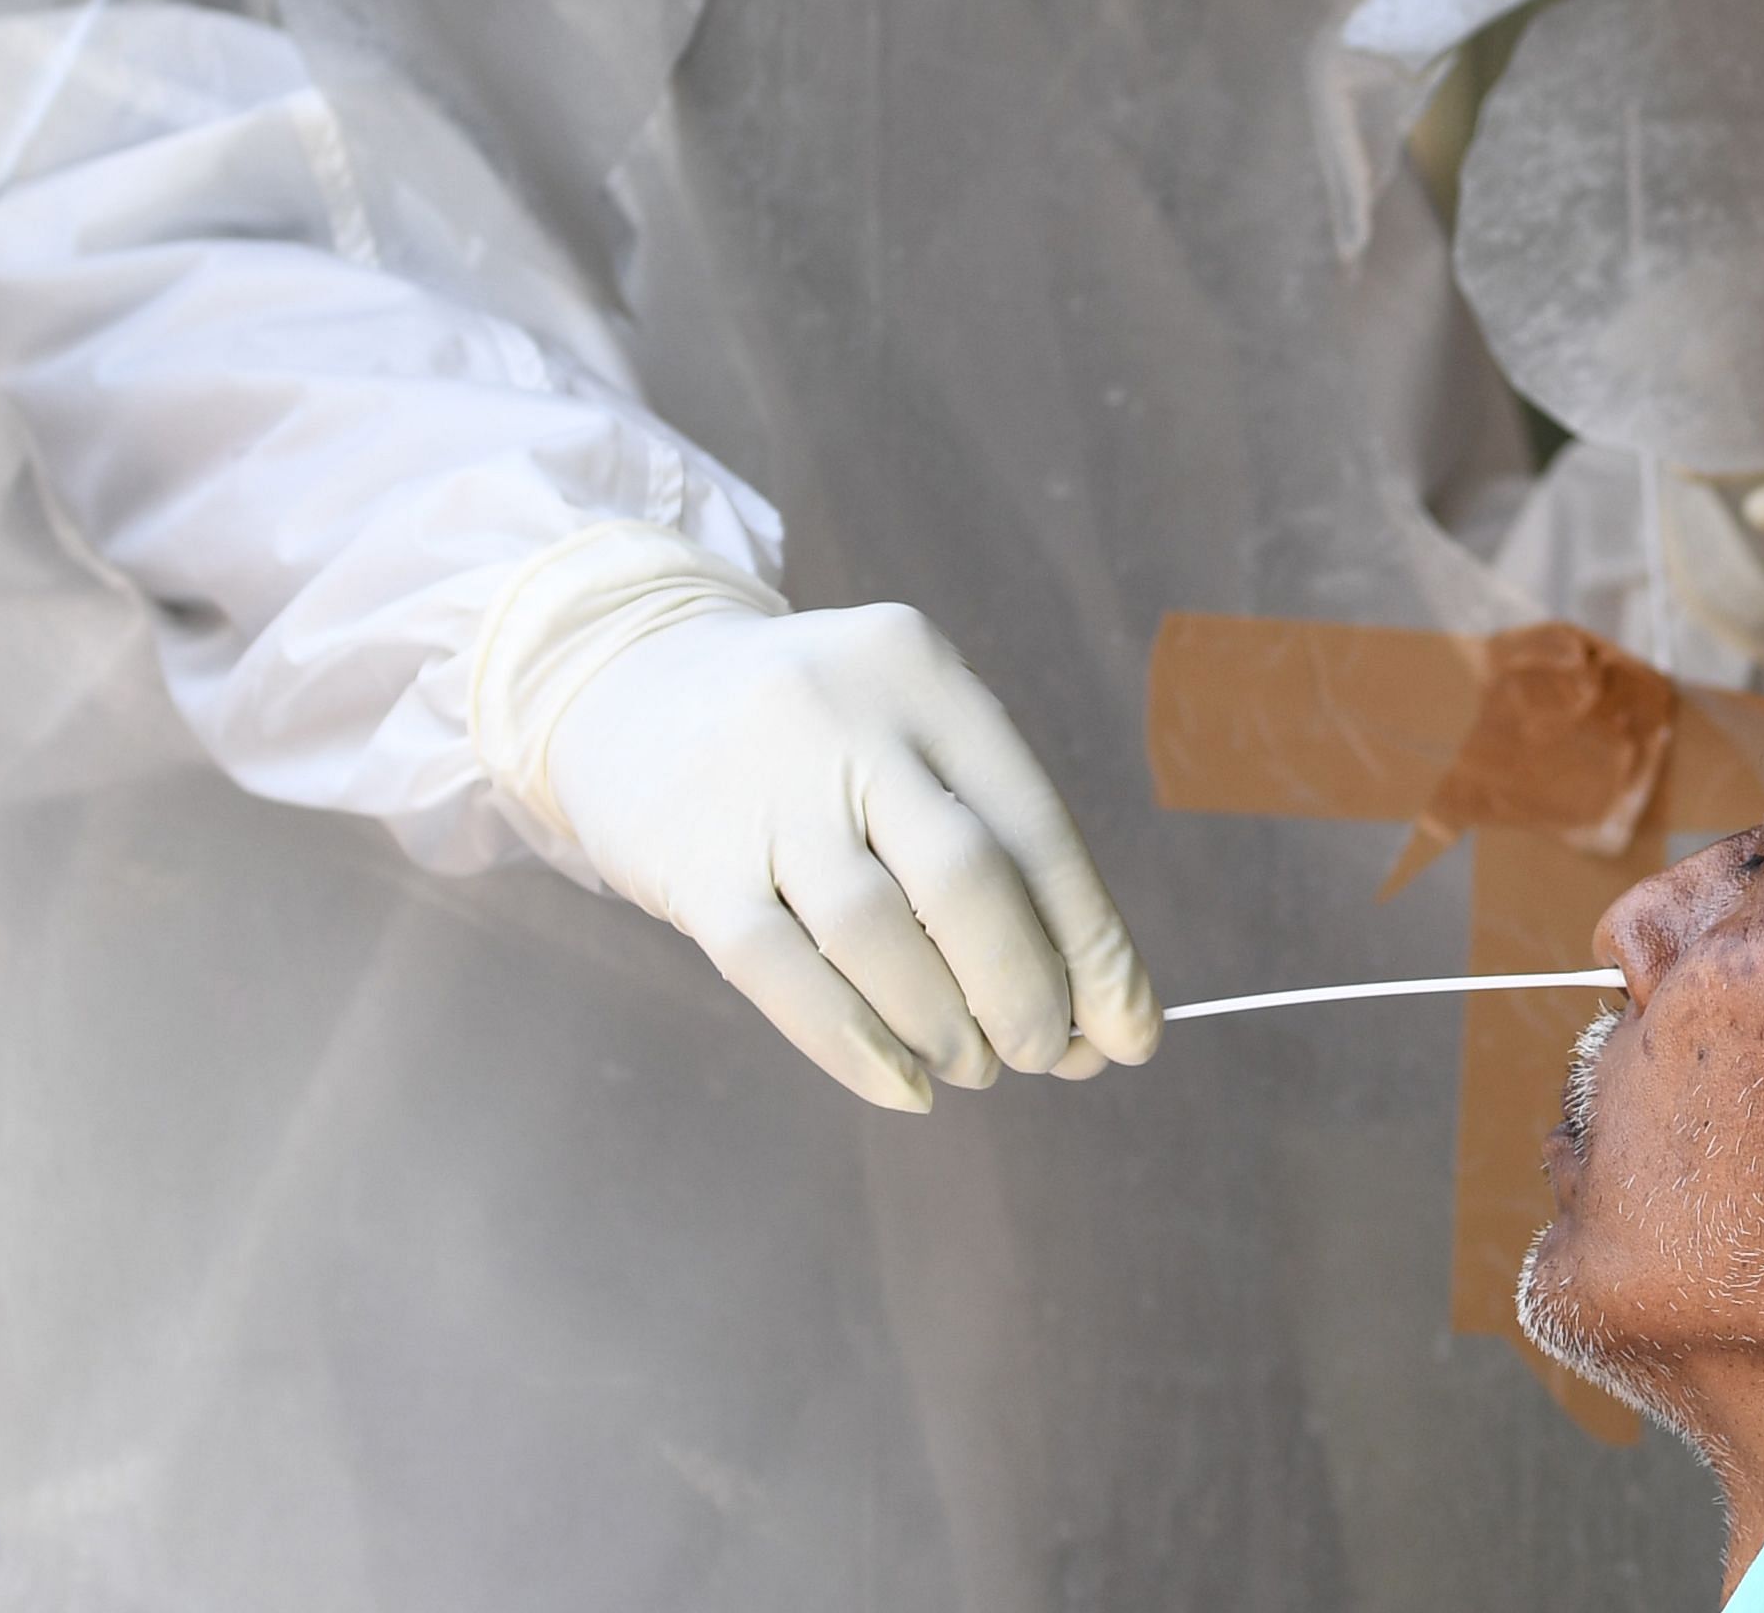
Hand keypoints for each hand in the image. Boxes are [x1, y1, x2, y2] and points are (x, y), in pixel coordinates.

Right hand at [503, 563, 1158, 1108]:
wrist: (631, 680)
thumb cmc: (816, 740)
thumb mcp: (908, 737)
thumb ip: (994, 853)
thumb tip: (1097, 1015)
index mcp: (924, 677)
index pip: (1035, 828)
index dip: (1092, 943)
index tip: (1132, 1032)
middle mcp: (847, 719)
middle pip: (965, 881)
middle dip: (1024, 991)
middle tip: (1047, 1054)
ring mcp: (760, 788)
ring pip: (876, 935)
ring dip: (943, 1027)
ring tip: (972, 1066)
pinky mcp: (689, 859)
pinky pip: (783, 974)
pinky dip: (855, 1047)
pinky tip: (901, 1085)